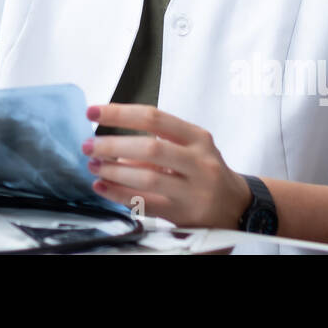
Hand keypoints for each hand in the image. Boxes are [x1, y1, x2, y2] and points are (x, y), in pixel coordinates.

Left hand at [82, 103, 252, 228]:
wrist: (238, 206)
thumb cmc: (205, 171)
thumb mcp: (191, 148)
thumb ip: (157, 141)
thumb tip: (110, 139)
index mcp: (197, 137)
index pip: (154, 117)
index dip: (120, 113)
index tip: (93, 112)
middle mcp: (198, 161)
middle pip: (150, 148)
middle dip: (113, 145)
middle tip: (89, 145)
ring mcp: (194, 190)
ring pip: (148, 178)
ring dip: (114, 171)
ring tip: (94, 166)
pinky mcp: (185, 214)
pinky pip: (146, 203)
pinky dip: (119, 194)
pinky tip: (103, 187)